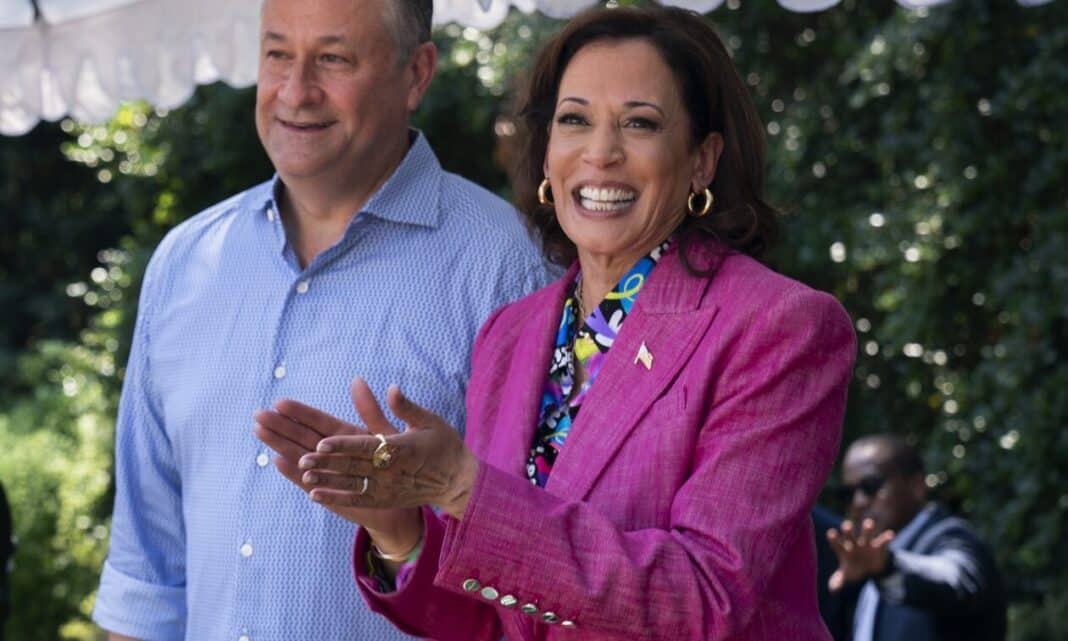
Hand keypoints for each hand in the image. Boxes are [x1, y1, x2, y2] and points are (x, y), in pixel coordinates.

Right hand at [253, 378, 421, 543]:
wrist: (405, 497)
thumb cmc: (397, 463)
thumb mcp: (384, 433)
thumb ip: (369, 410)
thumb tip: (357, 379)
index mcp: (345, 437)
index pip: (318, 422)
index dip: (300, 413)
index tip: (280, 402)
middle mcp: (332, 454)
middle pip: (302, 437)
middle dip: (281, 426)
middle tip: (258, 414)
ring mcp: (329, 473)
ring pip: (300, 457)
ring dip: (281, 445)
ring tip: (260, 432)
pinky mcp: (330, 492)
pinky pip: (310, 482)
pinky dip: (294, 473)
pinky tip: (278, 461)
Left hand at [297, 380, 478, 520]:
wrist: (458, 482)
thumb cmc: (444, 446)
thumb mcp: (430, 421)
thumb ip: (406, 407)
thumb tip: (391, 388)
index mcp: (400, 448)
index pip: (366, 446)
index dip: (343, 445)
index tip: (322, 443)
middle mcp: (391, 470)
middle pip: (353, 466)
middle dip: (326, 463)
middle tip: (302, 459)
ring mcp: (386, 488)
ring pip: (351, 484)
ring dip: (327, 480)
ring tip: (304, 476)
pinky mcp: (385, 500)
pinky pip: (356, 500)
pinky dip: (336, 498)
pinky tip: (314, 495)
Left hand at [826, 518, 894, 591]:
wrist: (870, 568)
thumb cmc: (854, 569)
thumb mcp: (846, 575)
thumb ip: (838, 580)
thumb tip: (832, 589)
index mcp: (844, 551)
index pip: (837, 544)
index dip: (834, 539)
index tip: (831, 533)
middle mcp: (854, 544)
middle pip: (850, 536)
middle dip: (848, 531)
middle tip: (846, 525)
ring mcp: (867, 544)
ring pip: (866, 534)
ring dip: (867, 529)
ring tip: (869, 523)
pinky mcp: (879, 546)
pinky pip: (883, 540)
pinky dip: (887, 537)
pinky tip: (890, 535)